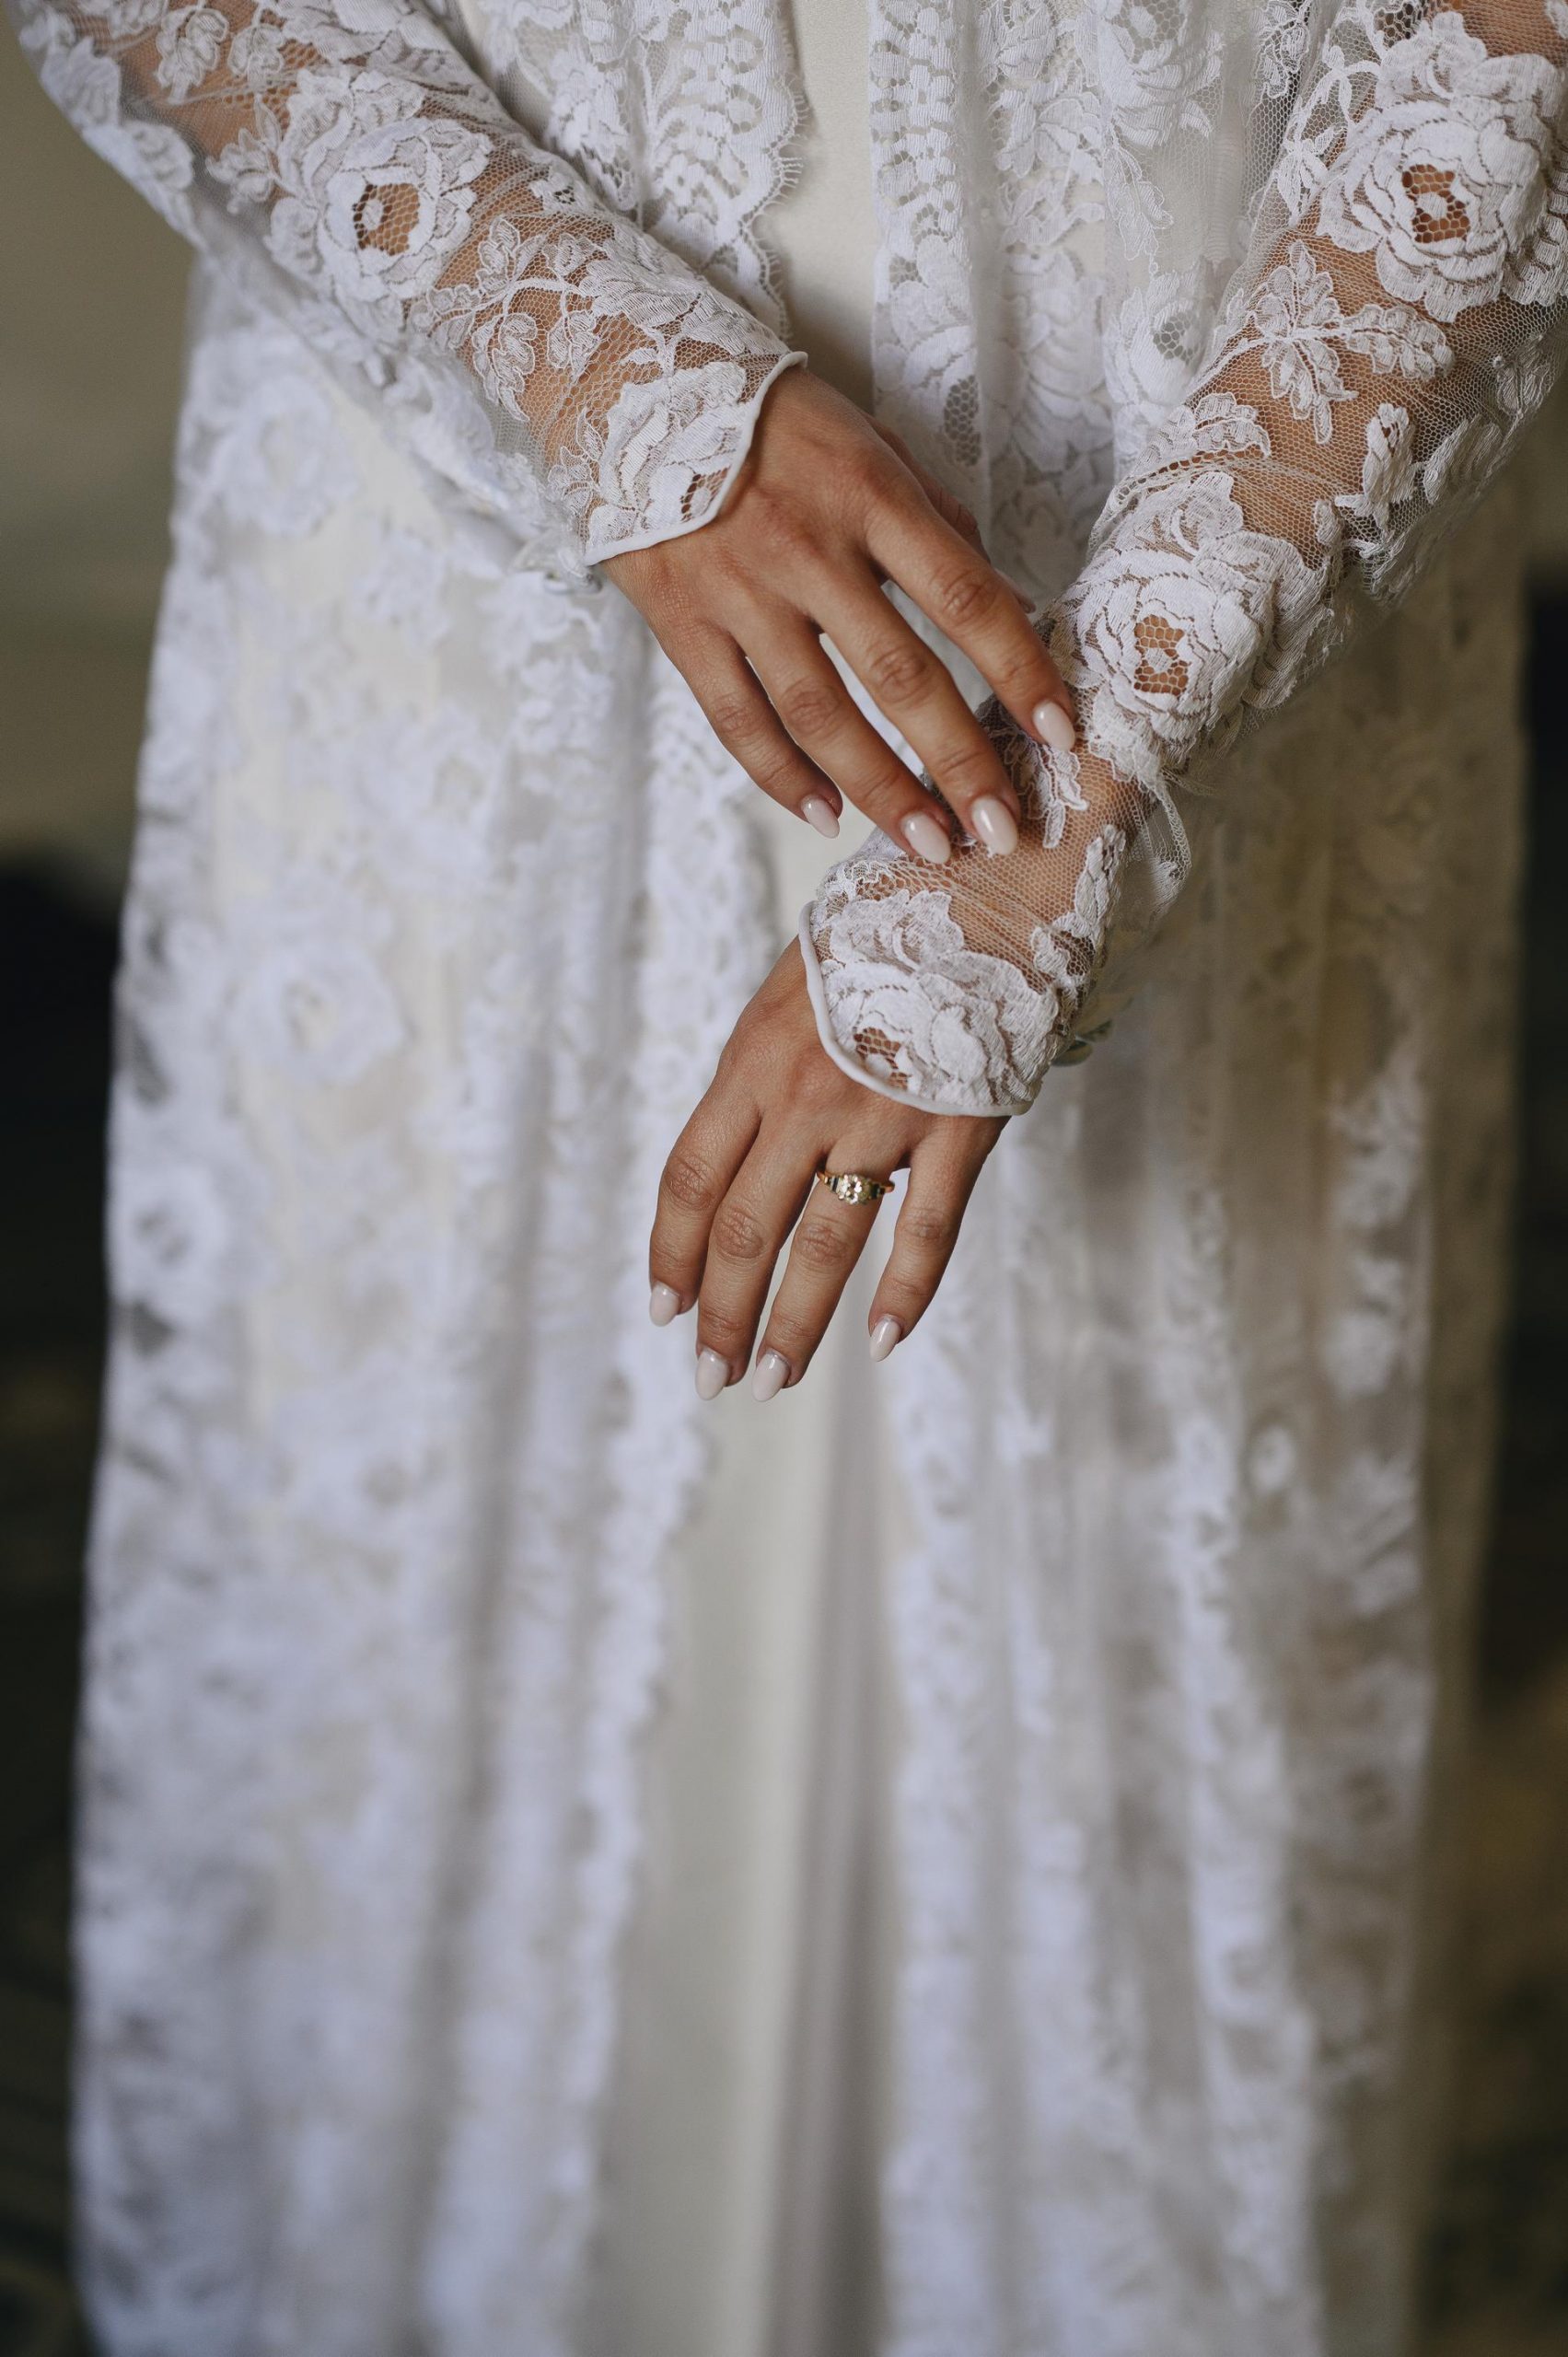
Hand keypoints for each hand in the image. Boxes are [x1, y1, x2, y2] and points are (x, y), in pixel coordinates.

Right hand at [602, 368, 1074, 862]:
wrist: (630, 382)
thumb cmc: (768, 418)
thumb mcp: (865, 436)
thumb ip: (927, 513)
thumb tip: (993, 587)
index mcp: (869, 494)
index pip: (966, 598)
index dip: (1020, 673)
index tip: (1060, 735)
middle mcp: (808, 548)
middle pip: (900, 676)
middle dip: (959, 764)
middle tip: (1001, 830)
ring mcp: (740, 592)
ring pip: (819, 714)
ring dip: (880, 789)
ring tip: (927, 843)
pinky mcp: (682, 623)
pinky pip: (737, 719)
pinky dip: (783, 776)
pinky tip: (827, 816)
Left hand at [648, 943, 1003, 1396]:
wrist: (980, 883)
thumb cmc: (880, 933)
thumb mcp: (791, 988)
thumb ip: (761, 1073)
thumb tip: (736, 1156)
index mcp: (752, 1061)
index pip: (692, 1178)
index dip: (671, 1253)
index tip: (665, 1311)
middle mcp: (805, 1097)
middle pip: (746, 1230)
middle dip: (723, 1315)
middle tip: (714, 1377)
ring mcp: (882, 1116)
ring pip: (824, 1244)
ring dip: (793, 1325)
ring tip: (771, 1383)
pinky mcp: (957, 1127)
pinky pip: (926, 1228)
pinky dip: (905, 1292)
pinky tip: (881, 1342)